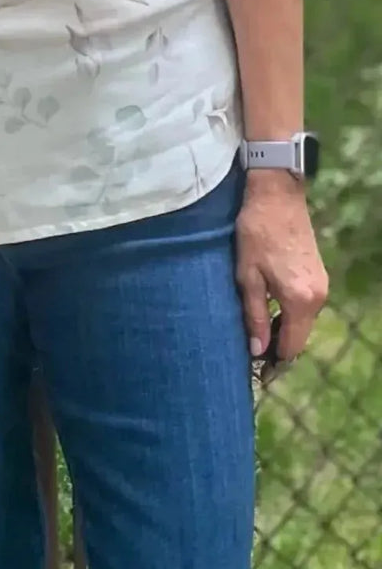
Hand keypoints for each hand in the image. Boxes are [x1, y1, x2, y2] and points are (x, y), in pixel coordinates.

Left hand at [235, 174, 328, 365]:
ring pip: (303, 322)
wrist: (276, 195)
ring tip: (258, 334)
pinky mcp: (319, 274)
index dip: (275, 362)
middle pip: (300, 337)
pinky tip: (270, 311)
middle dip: (279, 348)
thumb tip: (257, 350)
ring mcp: (322, 285)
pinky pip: (306, 306)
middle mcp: (318, 297)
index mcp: (300, 300)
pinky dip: (290, 315)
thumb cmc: (255, 232)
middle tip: (253, 355)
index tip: (257, 373)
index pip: (291, 346)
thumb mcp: (247, 275)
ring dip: (284, 330)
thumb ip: (254, 314)